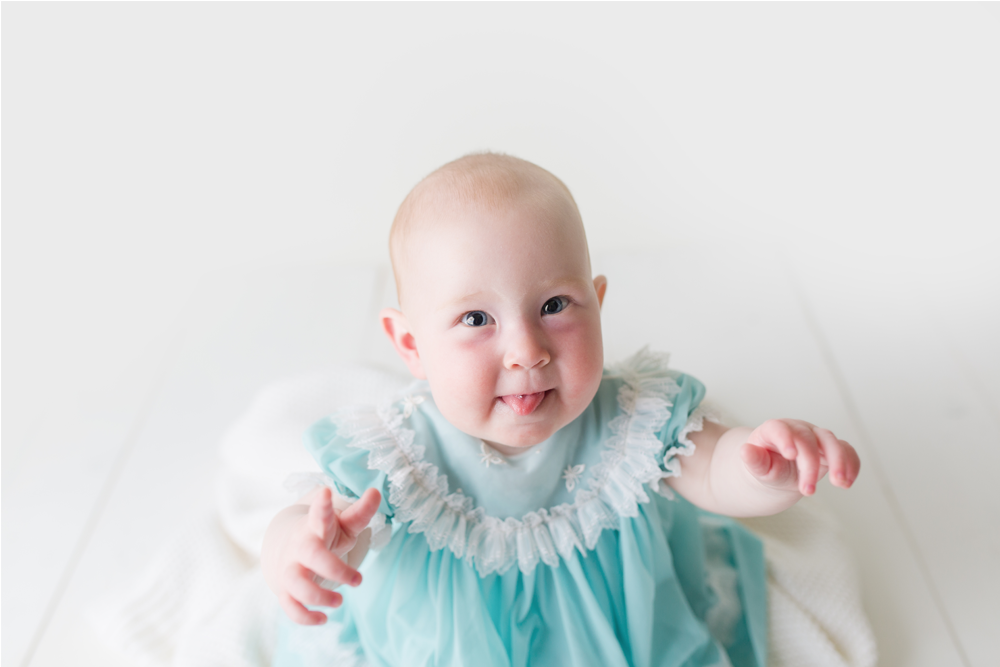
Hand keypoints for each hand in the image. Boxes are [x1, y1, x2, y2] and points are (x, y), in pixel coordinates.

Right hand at [272, 487, 380, 624]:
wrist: (293, 552)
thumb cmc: (325, 536)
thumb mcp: (344, 523)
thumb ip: (361, 512)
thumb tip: (376, 491)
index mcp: (317, 526)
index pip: (319, 514)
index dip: (322, 505)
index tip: (326, 492)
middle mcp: (300, 546)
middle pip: (310, 554)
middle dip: (334, 568)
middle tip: (358, 580)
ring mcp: (291, 569)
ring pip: (295, 584)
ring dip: (318, 596)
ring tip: (340, 601)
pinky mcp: (286, 590)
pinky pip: (289, 606)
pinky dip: (305, 617)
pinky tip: (323, 619)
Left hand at [741, 419, 859, 495]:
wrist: (777, 470)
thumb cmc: (765, 466)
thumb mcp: (758, 468)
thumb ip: (754, 461)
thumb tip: (745, 451)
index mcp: (773, 430)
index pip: (779, 429)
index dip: (785, 439)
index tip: (790, 455)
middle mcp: (796, 429)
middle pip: (807, 438)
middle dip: (810, 464)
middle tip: (808, 491)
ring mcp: (815, 437)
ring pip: (831, 440)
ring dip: (838, 461)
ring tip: (839, 484)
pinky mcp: (830, 448)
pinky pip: (846, 450)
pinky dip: (851, 463)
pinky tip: (848, 482)